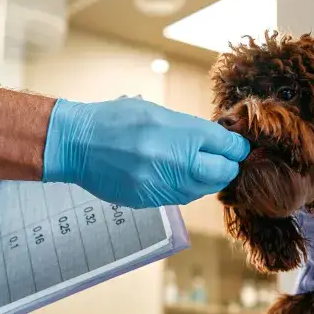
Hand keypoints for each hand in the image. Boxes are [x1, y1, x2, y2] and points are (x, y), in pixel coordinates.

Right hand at [42, 96, 250, 207]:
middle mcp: (179, 163)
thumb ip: (189, 129)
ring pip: (204, 189)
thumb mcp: (158, 112)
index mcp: (184, 134)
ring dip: (206, 179)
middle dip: (226, 165)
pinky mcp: (150, 201)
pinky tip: (174, 175)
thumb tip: (215, 142)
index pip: (230, 147)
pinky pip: (180, 198)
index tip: (235, 146)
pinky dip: (184, 188)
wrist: (77, 144)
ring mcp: (164, 186)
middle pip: (223, 173)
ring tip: (196, 166)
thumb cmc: (115, 120)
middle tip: (221, 158)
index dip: (236, 146)